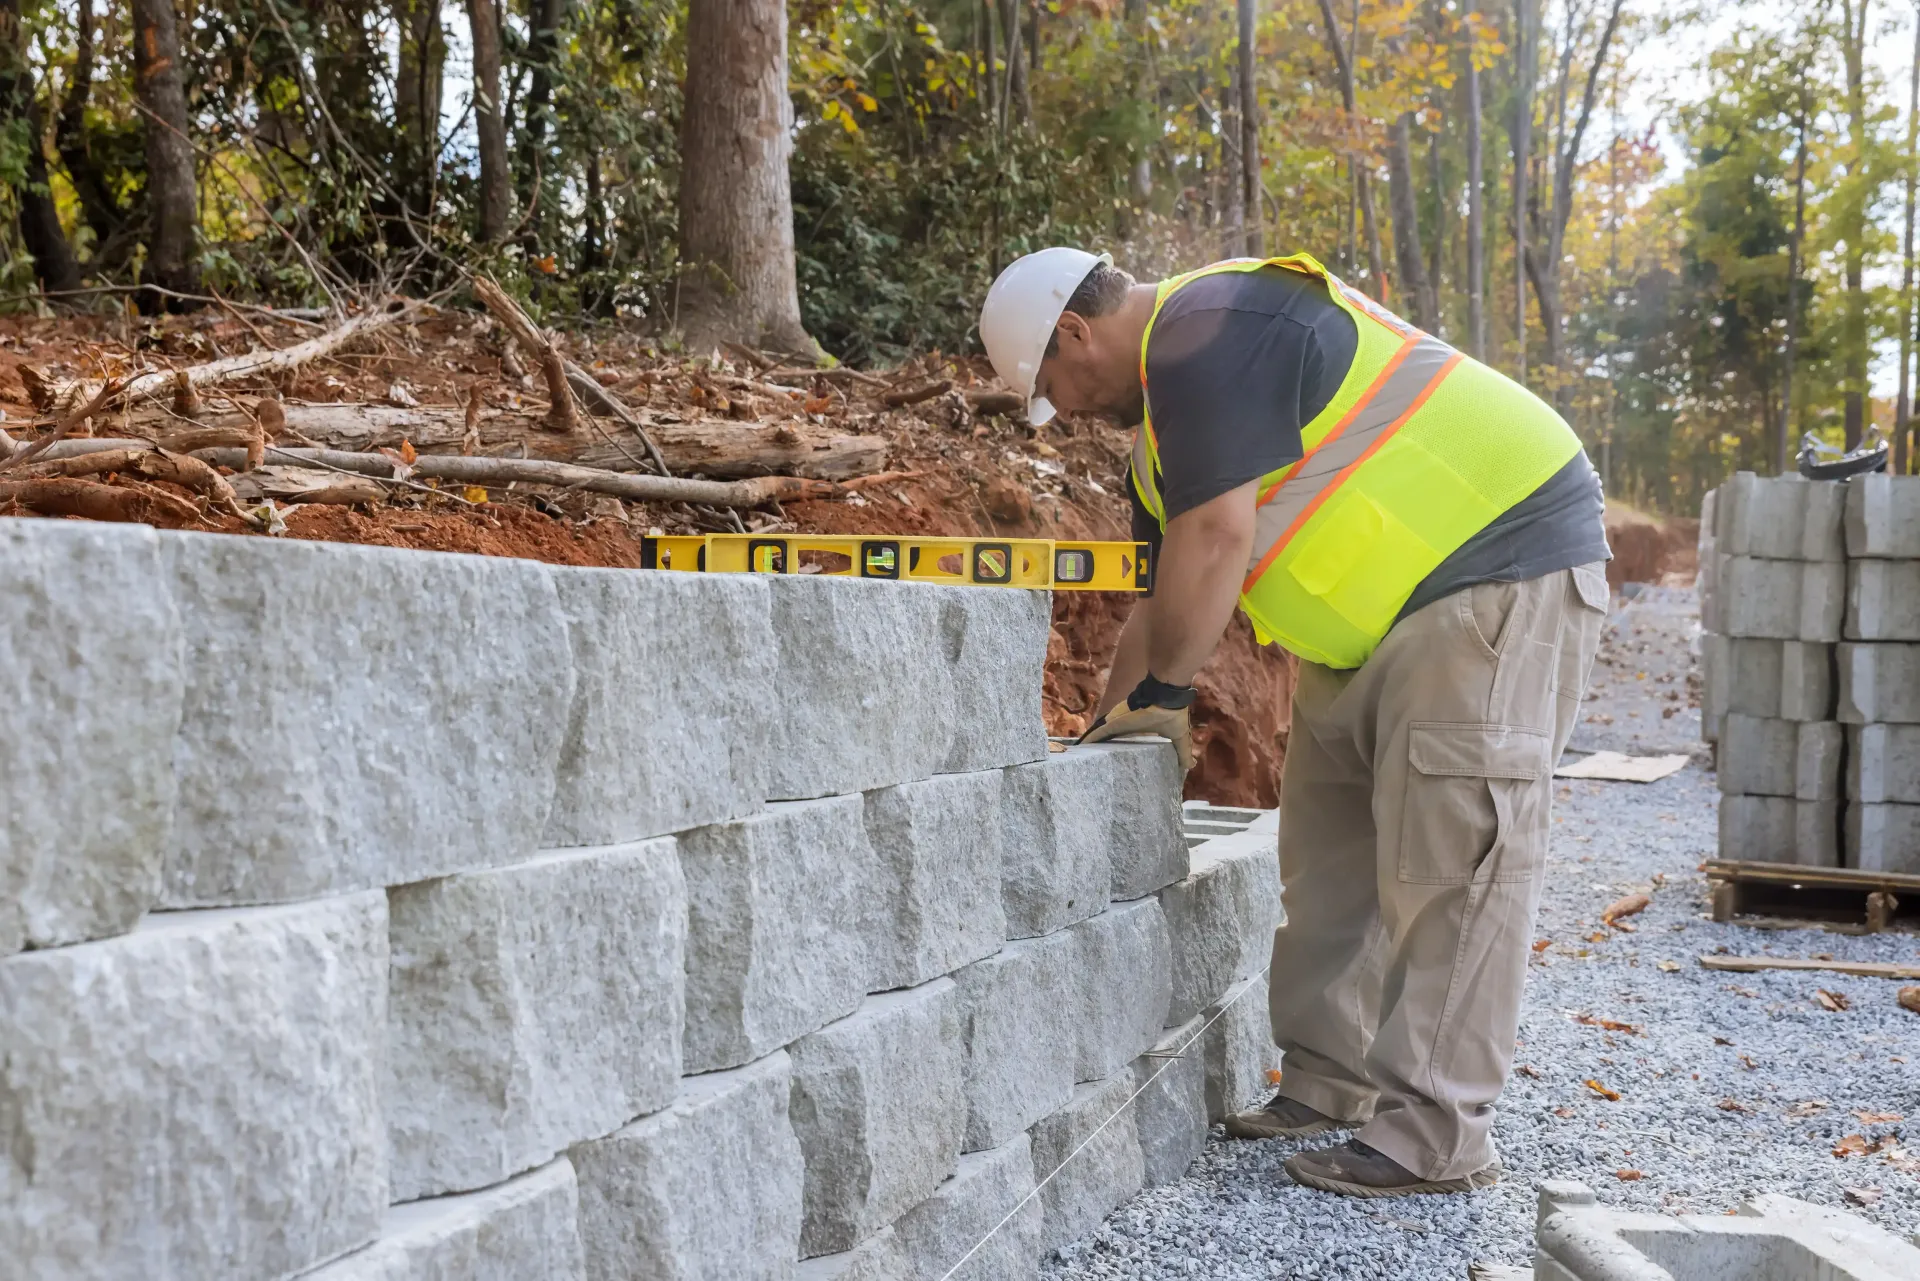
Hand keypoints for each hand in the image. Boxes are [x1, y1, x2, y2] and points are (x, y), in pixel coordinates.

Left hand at [1078, 674, 1195, 772]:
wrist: (1167, 697)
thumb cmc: (1173, 714)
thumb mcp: (1179, 738)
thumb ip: (1183, 752)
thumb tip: (1190, 767)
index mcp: (1139, 730)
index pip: (1125, 742)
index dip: (1119, 751)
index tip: (1114, 764)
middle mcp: (1126, 727)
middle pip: (1108, 740)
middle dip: (1100, 750)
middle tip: (1092, 764)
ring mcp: (1118, 724)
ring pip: (1099, 736)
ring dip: (1091, 744)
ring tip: (1080, 756)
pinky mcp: (1113, 722)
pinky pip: (1097, 733)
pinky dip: (1088, 740)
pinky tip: (1078, 748)